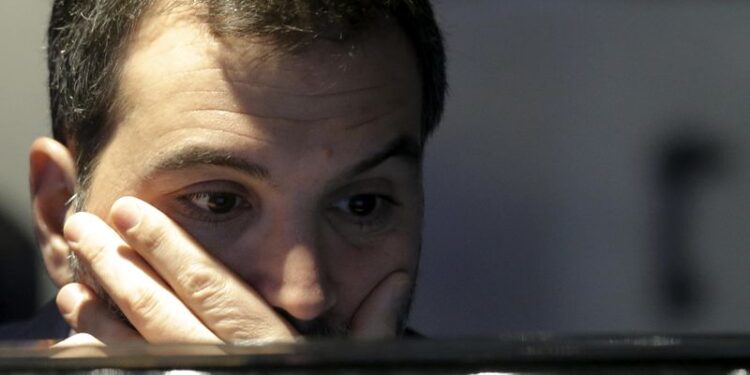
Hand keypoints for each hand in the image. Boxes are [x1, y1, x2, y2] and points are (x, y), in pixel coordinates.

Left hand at [55, 196, 412, 344]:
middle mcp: (232, 364)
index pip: (213, 287)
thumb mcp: (359, 357)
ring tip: (73, 284)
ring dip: (101, 316)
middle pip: (164, 312)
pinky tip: (76, 347)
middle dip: (120, 267)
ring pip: (140, 350)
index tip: (134, 213)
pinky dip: (105, 363)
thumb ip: (375, 321)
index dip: (169, 248)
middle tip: (84, 228)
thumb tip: (396, 277)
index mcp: (271, 347)